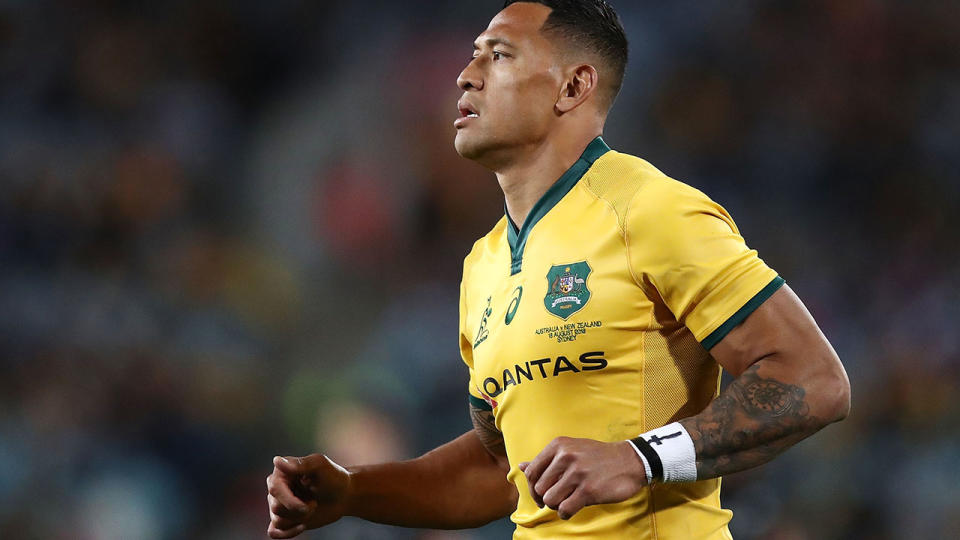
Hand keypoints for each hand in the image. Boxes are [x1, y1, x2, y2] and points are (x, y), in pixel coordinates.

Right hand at [266, 454, 351, 537]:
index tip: (313, 501)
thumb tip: (276, 461)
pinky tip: (303, 526)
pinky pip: (273, 532)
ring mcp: (280, 504)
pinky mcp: (284, 518)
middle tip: (315, 504)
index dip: (291, 500)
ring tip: (312, 509)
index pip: (274, 488)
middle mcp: (277, 488)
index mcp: (282, 472)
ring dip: (299, 519)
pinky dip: (287, 533)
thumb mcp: (321, 466)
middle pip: (275, 507)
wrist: (344, 495)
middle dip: (299, 510)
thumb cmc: (334, 477)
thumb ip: (300, 464)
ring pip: (277, 520)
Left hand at [518, 437, 646, 519]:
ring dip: (557, 505)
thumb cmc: (597, 456)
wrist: (630, 460)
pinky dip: (566, 513)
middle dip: (545, 498)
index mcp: (558, 446)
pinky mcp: (588, 490)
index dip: (533, 487)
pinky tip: (574, 507)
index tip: (541, 493)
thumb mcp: (571, 449)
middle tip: (557, 499)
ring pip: (550, 500)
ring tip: (567, 501)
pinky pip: (565, 509)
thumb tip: (520, 466)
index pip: (531, 472)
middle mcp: (566, 457)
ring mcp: (577, 474)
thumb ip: (546, 459)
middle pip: (539, 488)